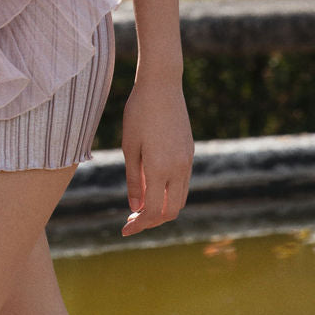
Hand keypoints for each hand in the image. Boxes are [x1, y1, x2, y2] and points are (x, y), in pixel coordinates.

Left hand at [120, 76, 192, 236]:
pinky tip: (153, 187)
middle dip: (152, 221)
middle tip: (132, 220)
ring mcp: (187, 161)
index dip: (139, 225)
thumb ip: (134, 180)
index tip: (124, 230)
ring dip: (162, 208)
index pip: (152, 211)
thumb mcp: (130, 146)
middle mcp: (178, 169)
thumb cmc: (138, 112)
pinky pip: (183, 183)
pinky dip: (169, 193)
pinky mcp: (190, 152)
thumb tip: (135, 209)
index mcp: (160, 169)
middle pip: (171, 211)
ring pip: (180, 199)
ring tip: (141, 207)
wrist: (162, 84)